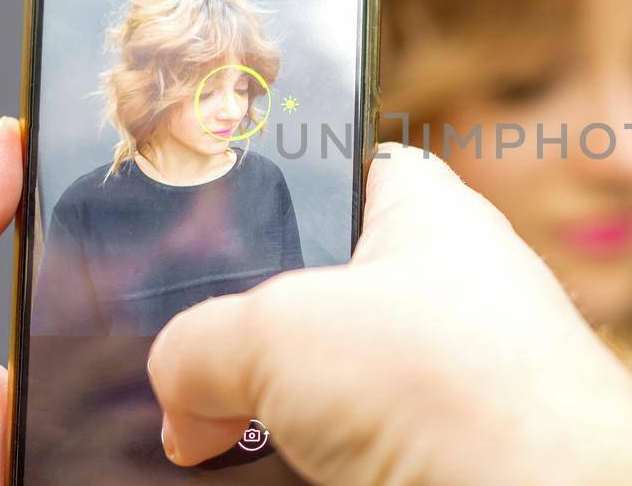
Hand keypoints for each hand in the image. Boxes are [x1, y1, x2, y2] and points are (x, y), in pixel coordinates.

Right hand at [146, 144, 631, 484]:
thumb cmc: (452, 379)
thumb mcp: (279, 332)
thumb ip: (199, 345)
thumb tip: (179, 400)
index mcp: (422, 211)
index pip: (330, 176)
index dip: (259, 200)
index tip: (189, 235)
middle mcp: (441, 290)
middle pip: (310, 299)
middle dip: (242, 337)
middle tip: (186, 369)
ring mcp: (445, 382)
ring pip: (324, 392)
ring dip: (263, 417)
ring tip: (205, 437)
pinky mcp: (441, 455)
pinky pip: (346, 452)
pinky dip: (302, 467)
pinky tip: (266, 477)